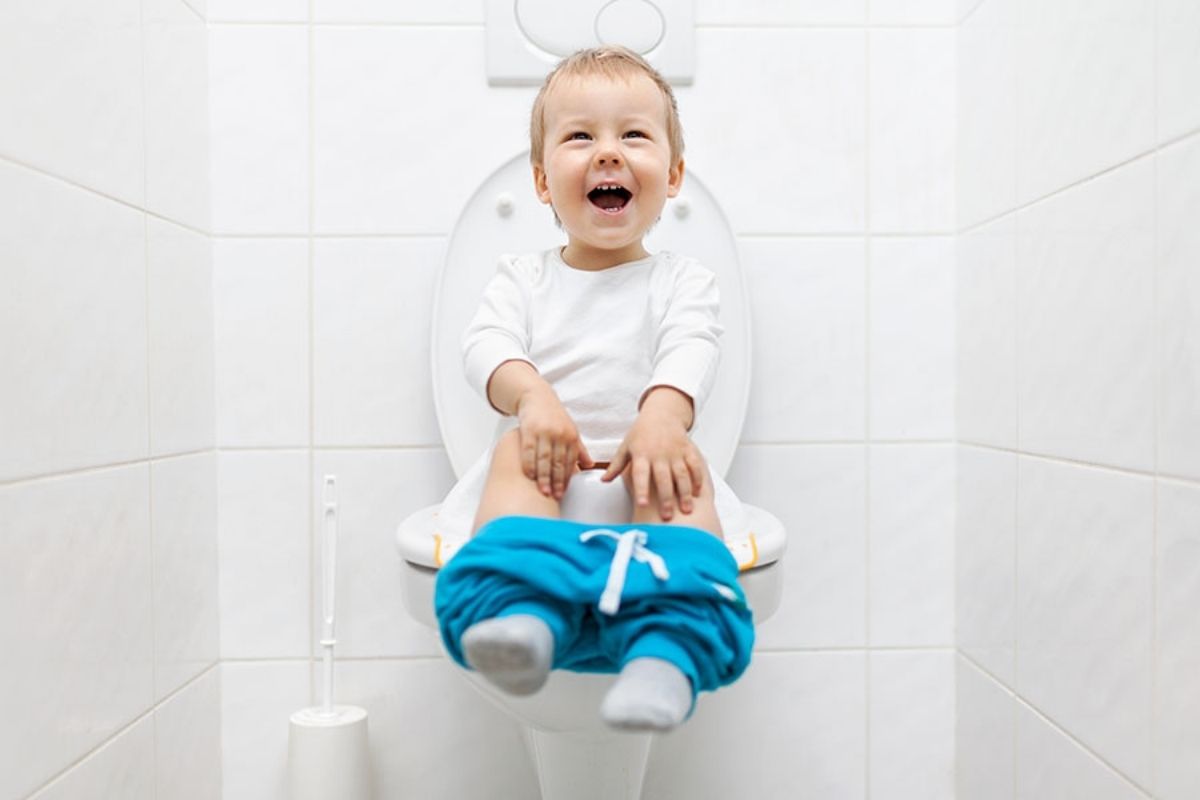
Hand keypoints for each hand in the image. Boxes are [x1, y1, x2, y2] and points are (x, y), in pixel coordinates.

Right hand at [515, 383, 593, 498]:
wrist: (537, 397)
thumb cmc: (554, 416)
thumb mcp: (570, 431)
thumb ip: (579, 450)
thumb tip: (591, 466)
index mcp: (572, 436)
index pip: (570, 462)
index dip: (566, 479)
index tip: (563, 492)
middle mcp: (560, 434)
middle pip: (558, 462)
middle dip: (556, 481)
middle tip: (554, 496)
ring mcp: (544, 432)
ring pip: (544, 458)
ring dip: (544, 477)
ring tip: (543, 491)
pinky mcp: (529, 429)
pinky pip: (529, 450)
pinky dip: (529, 464)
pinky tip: (529, 476)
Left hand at [601, 394, 703, 520]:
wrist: (661, 414)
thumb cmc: (641, 434)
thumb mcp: (626, 447)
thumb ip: (616, 466)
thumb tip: (603, 481)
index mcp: (642, 454)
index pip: (640, 474)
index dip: (641, 489)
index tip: (642, 504)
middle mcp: (659, 454)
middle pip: (663, 478)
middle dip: (666, 498)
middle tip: (667, 517)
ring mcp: (675, 452)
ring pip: (681, 474)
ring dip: (684, 492)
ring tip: (686, 510)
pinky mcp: (688, 449)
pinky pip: (695, 465)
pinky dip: (698, 478)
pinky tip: (698, 493)